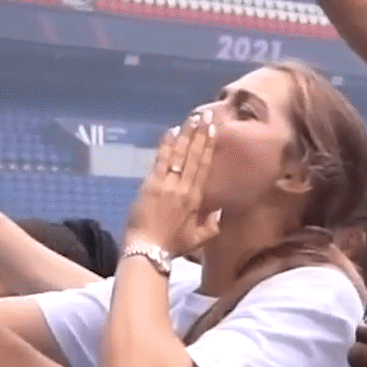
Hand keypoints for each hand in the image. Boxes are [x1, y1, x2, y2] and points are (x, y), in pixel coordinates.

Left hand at [126, 111, 219, 257]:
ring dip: (185, 135)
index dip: (208, 147)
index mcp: (196, 199)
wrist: (147, 250)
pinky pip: (161, 161)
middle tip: (205, 115)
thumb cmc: (173, 246)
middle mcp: (184, 188)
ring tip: (192, 119)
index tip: (213, 130)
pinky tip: (171, 132)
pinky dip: (166, 145)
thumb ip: (212, 225)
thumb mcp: (199, 238)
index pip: (204, 167)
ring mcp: (167, 185)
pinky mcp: (150, 185)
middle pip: (194, 156)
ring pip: (179, 154)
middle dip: (200, 134)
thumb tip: (219, 212)